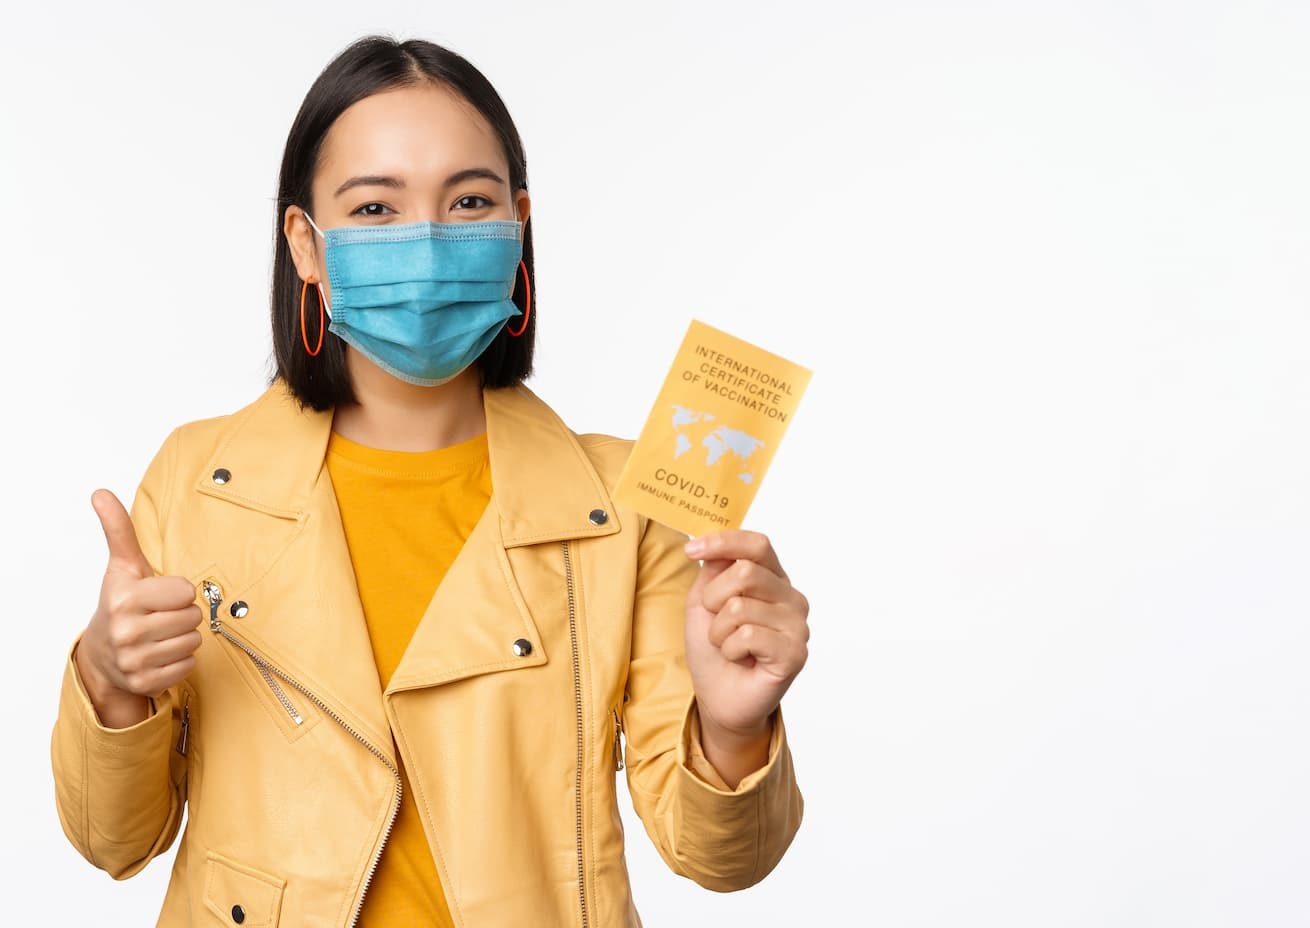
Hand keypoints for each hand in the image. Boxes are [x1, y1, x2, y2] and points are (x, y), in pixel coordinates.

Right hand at [74, 490, 202, 727]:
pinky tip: (159, 655)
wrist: (101, 655)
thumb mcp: (123, 566)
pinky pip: (188, 666)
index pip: (186, 592)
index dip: (177, 592)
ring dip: (182, 637)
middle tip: (158, 616)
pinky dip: (179, 661)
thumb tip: (101, 492)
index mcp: (124, 599)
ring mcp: (135, 661)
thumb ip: (119, 529)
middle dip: (181, 614)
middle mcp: (127, 631)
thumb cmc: (121, 603)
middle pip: (193, 617)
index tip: (158, 595)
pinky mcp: (145, 683)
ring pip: (193, 641)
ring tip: (158, 635)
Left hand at [683, 530, 808, 770]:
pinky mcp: (795, 653)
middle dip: (713, 598)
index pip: (757, 544)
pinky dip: (730, 649)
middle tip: (714, 621)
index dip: (723, 541)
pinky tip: (740, 659)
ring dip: (719, 630)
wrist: (720, 699)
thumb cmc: (714, 649)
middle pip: (745, 572)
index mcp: (773, 579)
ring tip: (728, 646)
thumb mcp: (704, 602)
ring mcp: (797, 626)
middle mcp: (791, 598)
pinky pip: (748, 635)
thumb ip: (713, 571)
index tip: (691, 550)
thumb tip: (716, 543)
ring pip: (741, 606)